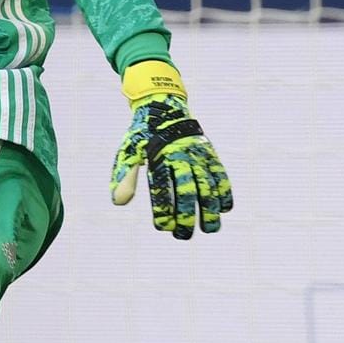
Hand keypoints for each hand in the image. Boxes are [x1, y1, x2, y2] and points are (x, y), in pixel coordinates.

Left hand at [109, 62, 232, 238]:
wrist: (163, 106)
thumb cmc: (142, 136)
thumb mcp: (129, 153)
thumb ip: (125, 177)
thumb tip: (118, 202)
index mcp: (158, 157)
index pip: (162, 187)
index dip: (164, 208)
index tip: (163, 228)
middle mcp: (180, 155)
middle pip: (187, 189)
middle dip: (188, 214)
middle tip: (185, 236)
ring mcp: (197, 154)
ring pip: (208, 183)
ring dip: (211, 208)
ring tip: (211, 229)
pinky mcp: (209, 153)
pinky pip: (220, 173)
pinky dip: (225, 190)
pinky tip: (225, 209)